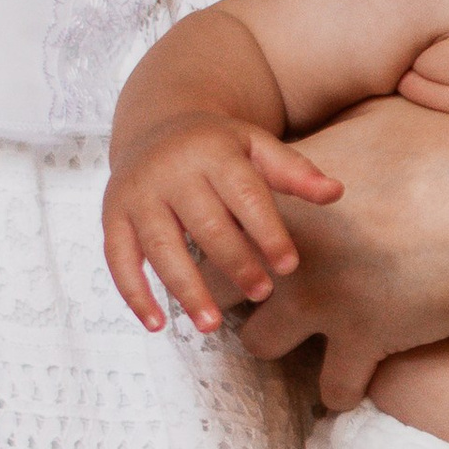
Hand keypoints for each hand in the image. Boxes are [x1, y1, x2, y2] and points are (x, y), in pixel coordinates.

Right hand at [104, 116, 343, 334]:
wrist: (155, 123)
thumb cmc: (217, 146)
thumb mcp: (256, 146)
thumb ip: (295, 172)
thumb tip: (336, 192)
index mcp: (212, 152)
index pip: (245, 195)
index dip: (268, 232)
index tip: (289, 267)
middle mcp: (170, 171)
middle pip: (205, 224)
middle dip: (235, 262)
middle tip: (261, 294)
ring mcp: (137, 195)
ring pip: (161, 247)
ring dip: (186, 288)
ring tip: (212, 325)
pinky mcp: (112, 215)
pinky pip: (118, 259)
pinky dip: (134, 294)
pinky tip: (157, 325)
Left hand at [238, 97, 448, 409]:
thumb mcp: (380, 119)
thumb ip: (334, 129)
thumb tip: (327, 121)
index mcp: (282, 193)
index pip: (216, 218)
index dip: (223, 228)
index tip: (239, 232)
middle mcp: (285, 251)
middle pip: (213, 284)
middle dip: (229, 289)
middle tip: (255, 287)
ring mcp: (319, 302)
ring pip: (255, 344)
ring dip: (274, 340)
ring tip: (294, 333)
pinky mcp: (362, 342)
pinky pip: (332, 390)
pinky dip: (342, 386)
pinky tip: (352, 373)